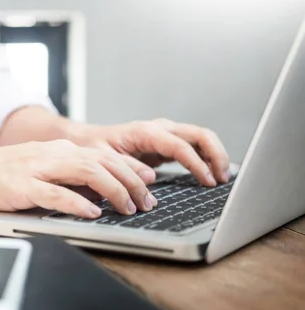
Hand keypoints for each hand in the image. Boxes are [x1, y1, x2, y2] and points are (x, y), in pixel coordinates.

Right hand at [0, 140, 159, 218]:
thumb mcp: (37, 168)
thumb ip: (65, 176)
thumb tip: (96, 192)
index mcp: (57, 150)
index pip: (104, 155)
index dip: (131, 169)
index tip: (149, 184)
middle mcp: (51, 154)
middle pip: (102, 162)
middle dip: (131, 181)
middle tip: (147, 202)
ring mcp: (36, 169)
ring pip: (86, 172)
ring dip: (113, 190)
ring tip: (128, 207)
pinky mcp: (21, 186)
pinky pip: (55, 193)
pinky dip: (77, 203)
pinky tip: (92, 212)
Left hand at [68, 118, 230, 186]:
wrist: (87, 140)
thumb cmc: (93, 148)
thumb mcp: (102, 158)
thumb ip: (125, 166)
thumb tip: (149, 177)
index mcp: (145, 132)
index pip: (180, 145)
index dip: (196, 163)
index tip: (207, 180)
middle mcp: (159, 129)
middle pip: (199, 134)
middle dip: (216, 154)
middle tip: (223, 178)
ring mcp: (165, 135)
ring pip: (201, 138)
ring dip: (215, 155)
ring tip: (223, 178)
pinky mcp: (167, 144)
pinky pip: (193, 147)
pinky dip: (207, 158)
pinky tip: (212, 174)